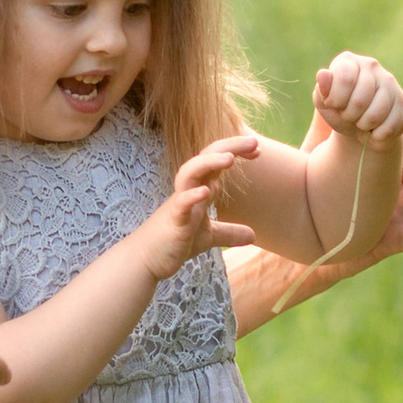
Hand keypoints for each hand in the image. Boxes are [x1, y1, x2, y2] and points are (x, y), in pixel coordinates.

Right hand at [132, 137, 259, 282]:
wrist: (145, 260)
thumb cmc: (173, 243)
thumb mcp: (207, 237)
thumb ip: (228, 233)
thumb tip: (253, 235)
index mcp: (198, 190)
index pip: (216, 162)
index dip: (235, 151)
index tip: (257, 151)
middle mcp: (188, 191)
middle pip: (206, 158)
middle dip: (229, 147)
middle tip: (254, 142)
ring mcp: (179, 204)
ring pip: (190, 173)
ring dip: (208, 163)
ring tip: (230, 158)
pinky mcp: (173, 222)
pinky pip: (181, 204)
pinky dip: (192, 196)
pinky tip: (206, 191)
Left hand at [309, 52, 402, 155]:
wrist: (358, 127)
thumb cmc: (339, 111)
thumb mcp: (325, 103)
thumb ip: (322, 90)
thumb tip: (323, 75)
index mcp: (349, 61)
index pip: (344, 79)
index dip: (336, 100)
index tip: (334, 105)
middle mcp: (372, 66)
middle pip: (360, 100)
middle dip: (350, 116)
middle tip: (349, 115)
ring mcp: (390, 84)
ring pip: (376, 115)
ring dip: (364, 126)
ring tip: (361, 121)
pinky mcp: (402, 104)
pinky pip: (389, 127)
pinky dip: (377, 135)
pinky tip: (375, 128)